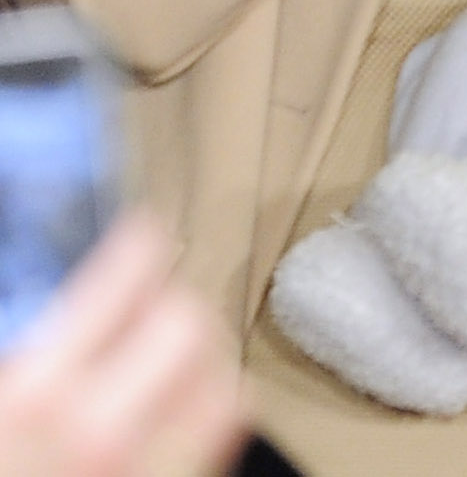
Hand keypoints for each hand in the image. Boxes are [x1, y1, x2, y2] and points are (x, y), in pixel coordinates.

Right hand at [0, 212, 248, 476]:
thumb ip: (25, 343)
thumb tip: (51, 307)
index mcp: (37, 396)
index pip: (125, 279)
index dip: (136, 244)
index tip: (138, 234)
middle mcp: (101, 435)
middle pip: (188, 324)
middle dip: (170, 303)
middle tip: (146, 303)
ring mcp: (146, 474)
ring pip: (222, 377)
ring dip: (199, 353)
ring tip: (164, 352)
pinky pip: (221, 435)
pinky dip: (210, 405)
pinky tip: (176, 405)